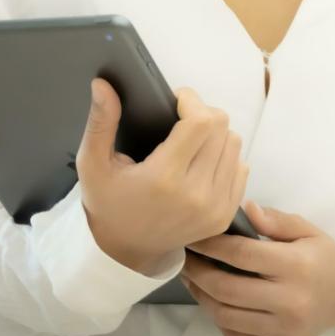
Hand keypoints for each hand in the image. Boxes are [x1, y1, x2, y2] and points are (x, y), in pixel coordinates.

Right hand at [75, 79, 248, 274]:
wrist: (126, 251)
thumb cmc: (108, 203)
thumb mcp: (93, 164)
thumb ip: (100, 122)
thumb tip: (103, 84)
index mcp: (164, 178)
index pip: (202, 121)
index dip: (191, 101)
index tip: (176, 101)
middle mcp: (196, 194)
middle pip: (222, 127)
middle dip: (202, 115)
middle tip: (180, 121)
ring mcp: (215, 208)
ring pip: (234, 144)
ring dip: (216, 136)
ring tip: (190, 144)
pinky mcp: (225, 216)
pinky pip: (241, 168)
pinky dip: (224, 159)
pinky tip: (200, 165)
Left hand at [181, 201, 334, 335]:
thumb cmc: (323, 257)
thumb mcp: (305, 229)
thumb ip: (274, 220)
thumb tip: (242, 208)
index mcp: (296, 266)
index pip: (241, 255)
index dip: (211, 245)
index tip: (195, 236)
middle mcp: (291, 302)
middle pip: (226, 289)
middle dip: (198, 272)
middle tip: (186, 259)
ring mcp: (285, 331)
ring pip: (226, 316)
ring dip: (203, 297)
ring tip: (195, 279)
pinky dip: (220, 318)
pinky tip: (216, 300)